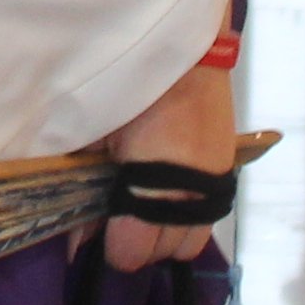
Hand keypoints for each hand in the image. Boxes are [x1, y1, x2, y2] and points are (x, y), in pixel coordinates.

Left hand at [91, 60, 251, 267]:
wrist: (185, 51)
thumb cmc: (127, 85)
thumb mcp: (95, 133)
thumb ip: (84, 186)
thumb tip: (76, 238)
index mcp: (149, 179)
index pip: (132, 250)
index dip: (112, 245)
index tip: (99, 227)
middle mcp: (189, 192)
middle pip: (162, 253)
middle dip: (138, 240)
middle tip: (120, 211)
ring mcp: (213, 184)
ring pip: (189, 244)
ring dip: (166, 232)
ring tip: (146, 202)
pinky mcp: (227, 172)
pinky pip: (207, 219)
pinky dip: (186, 215)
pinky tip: (168, 191)